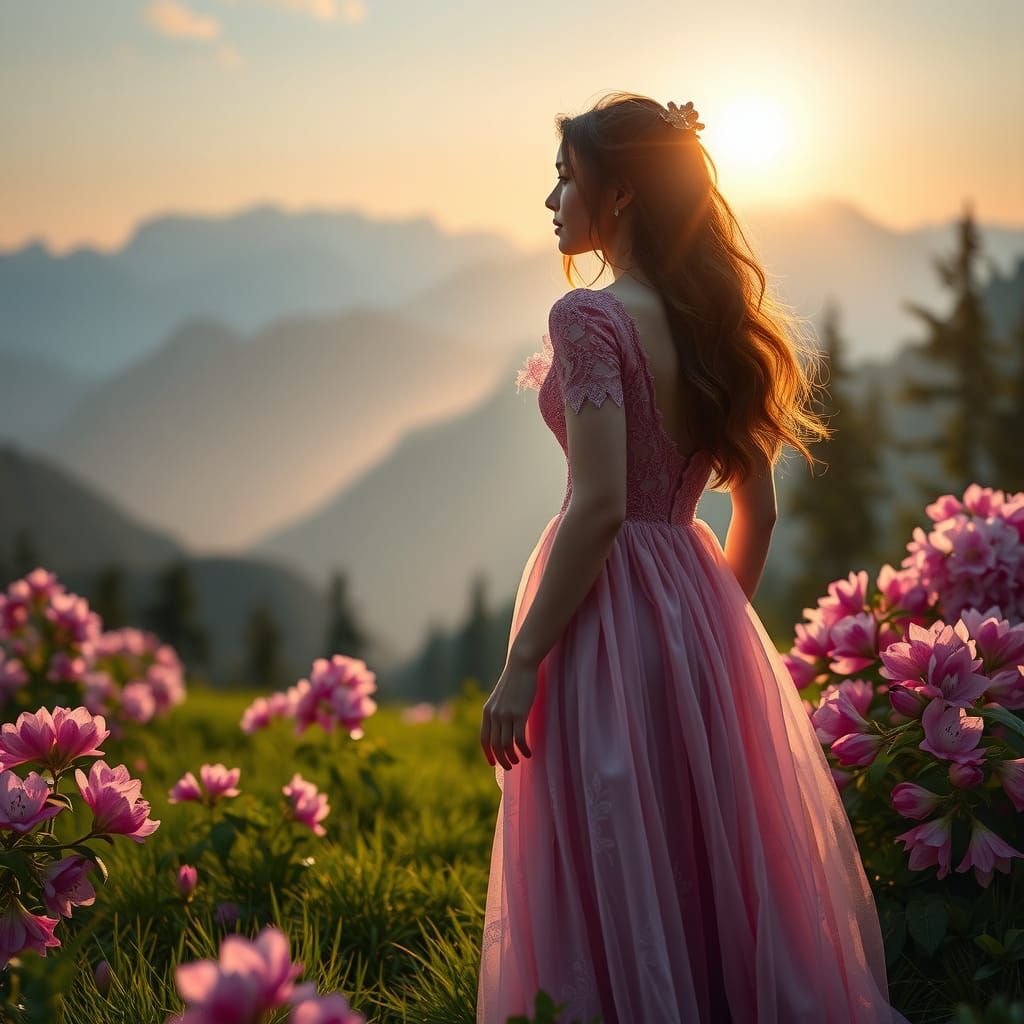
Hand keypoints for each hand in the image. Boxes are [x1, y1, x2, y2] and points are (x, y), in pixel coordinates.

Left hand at [480, 655, 537, 769]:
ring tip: (519, 761)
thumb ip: (498, 712)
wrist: (521, 665)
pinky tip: (529, 753)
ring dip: (512, 757)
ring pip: (506, 744)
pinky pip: (519, 739)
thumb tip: (502, 729)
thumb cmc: (514, 681)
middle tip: (510, 767)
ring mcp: (506, 715)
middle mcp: (494, 715)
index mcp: (487, 711)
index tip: (493, 764)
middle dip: (501, 760)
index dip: (488, 754)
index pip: (484, 739)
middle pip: (495, 745)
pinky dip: (523, 749)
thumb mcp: (500, 698)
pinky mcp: (519, 714)